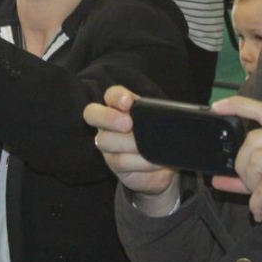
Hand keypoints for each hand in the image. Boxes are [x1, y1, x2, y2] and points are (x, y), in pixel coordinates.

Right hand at [85, 86, 179, 212]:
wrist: (164, 166)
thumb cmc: (158, 136)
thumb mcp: (159, 122)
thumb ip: (157, 115)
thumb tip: (168, 114)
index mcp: (119, 107)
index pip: (111, 95)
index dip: (116, 97)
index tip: (128, 102)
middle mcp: (107, 123)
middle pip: (92, 114)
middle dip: (109, 118)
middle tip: (128, 124)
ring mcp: (107, 144)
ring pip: (105, 141)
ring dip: (129, 144)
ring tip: (148, 147)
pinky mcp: (113, 164)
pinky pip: (120, 162)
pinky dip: (140, 162)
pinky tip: (155, 163)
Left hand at [210, 96, 261, 224]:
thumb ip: (251, 173)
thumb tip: (218, 179)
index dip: (240, 106)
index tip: (218, 106)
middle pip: (252, 139)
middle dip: (243, 164)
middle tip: (252, 183)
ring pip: (255, 160)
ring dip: (251, 182)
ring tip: (261, 195)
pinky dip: (256, 202)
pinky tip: (261, 211)